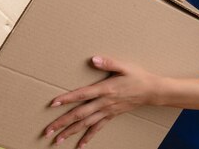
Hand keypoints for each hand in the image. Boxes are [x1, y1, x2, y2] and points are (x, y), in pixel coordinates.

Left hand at [44, 55, 162, 146]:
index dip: (67, 99)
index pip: (82, 95)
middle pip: (80, 114)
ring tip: (57, 139)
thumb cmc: (137, 76)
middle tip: (48, 130)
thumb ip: (108, 62)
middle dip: (62, 122)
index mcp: (105, 89)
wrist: (151, 90)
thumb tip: (93, 59)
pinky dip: (88, 137)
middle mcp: (104, 102)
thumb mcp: (124, 66)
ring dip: (71, 132)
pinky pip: (98, 128)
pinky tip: (80, 145)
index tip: (53, 103)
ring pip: (86, 124)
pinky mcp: (111, 116)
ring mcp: (107, 111)